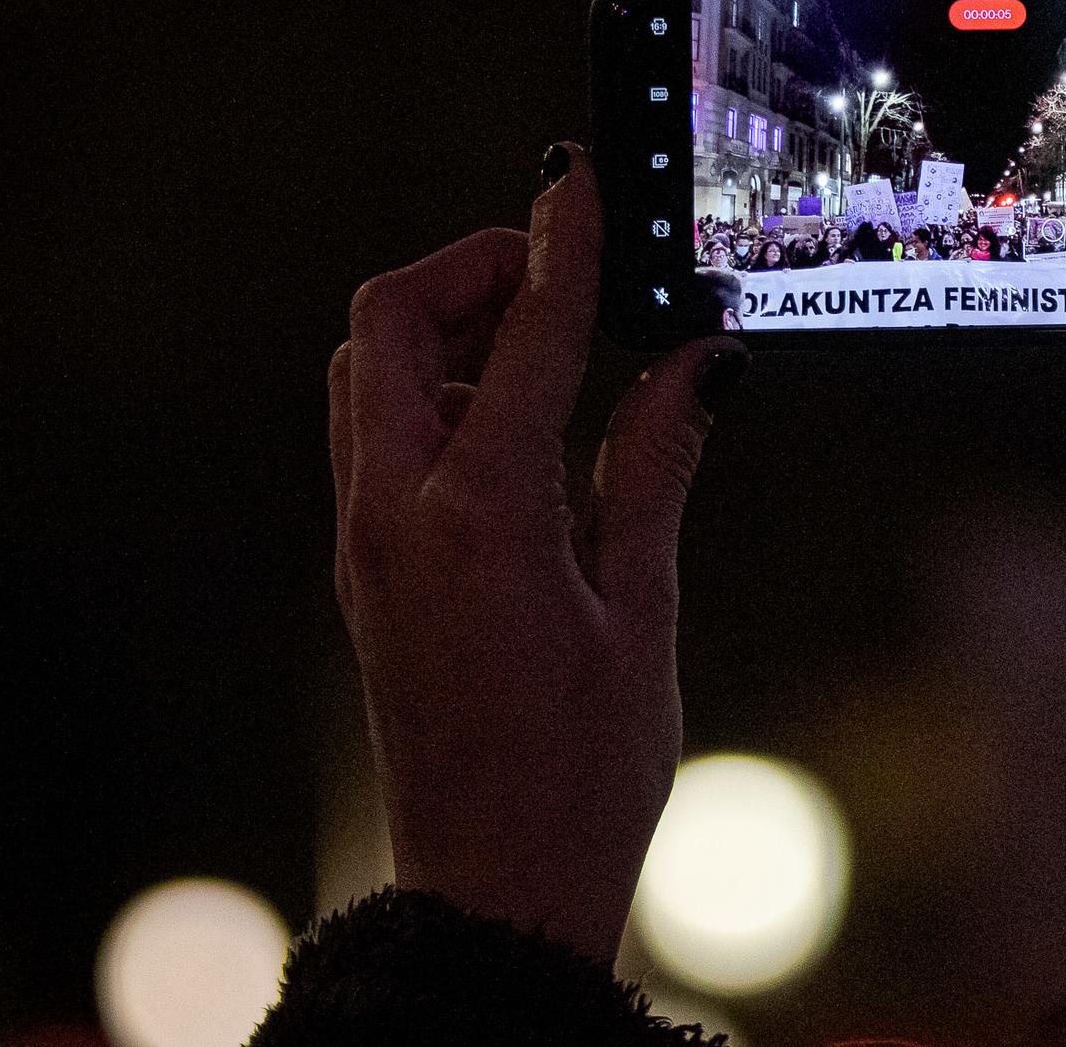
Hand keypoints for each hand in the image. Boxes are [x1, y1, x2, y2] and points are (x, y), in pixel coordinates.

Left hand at [326, 144, 746, 960]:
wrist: (496, 880)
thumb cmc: (582, 766)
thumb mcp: (642, 606)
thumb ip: (655, 465)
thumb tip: (698, 363)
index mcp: (479, 515)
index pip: (521, 336)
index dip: (562, 248)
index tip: (582, 184)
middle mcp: (397, 514)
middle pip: (388, 323)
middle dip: (472, 268)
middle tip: (564, 271)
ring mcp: (368, 542)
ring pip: (368, 375)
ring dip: (444, 328)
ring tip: (550, 344)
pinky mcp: (370, 570)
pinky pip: (378, 435)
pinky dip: (434, 390)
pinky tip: (520, 420)